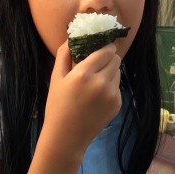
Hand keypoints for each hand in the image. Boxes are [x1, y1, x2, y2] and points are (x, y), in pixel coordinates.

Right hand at [43, 41, 121, 155]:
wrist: (66, 137)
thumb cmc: (57, 105)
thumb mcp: (56, 77)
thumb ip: (65, 54)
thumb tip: (73, 36)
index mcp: (84, 74)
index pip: (106, 50)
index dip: (105, 46)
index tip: (100, 47)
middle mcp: (101, 83)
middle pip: (116, 59)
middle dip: (108, 58)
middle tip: (97, 63)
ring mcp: (112, 95)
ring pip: (118, 72)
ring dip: (110, 71)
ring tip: (96, 81)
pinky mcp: (117, 104)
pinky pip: (117, 86)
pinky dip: (110, 86)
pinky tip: (97, 96)